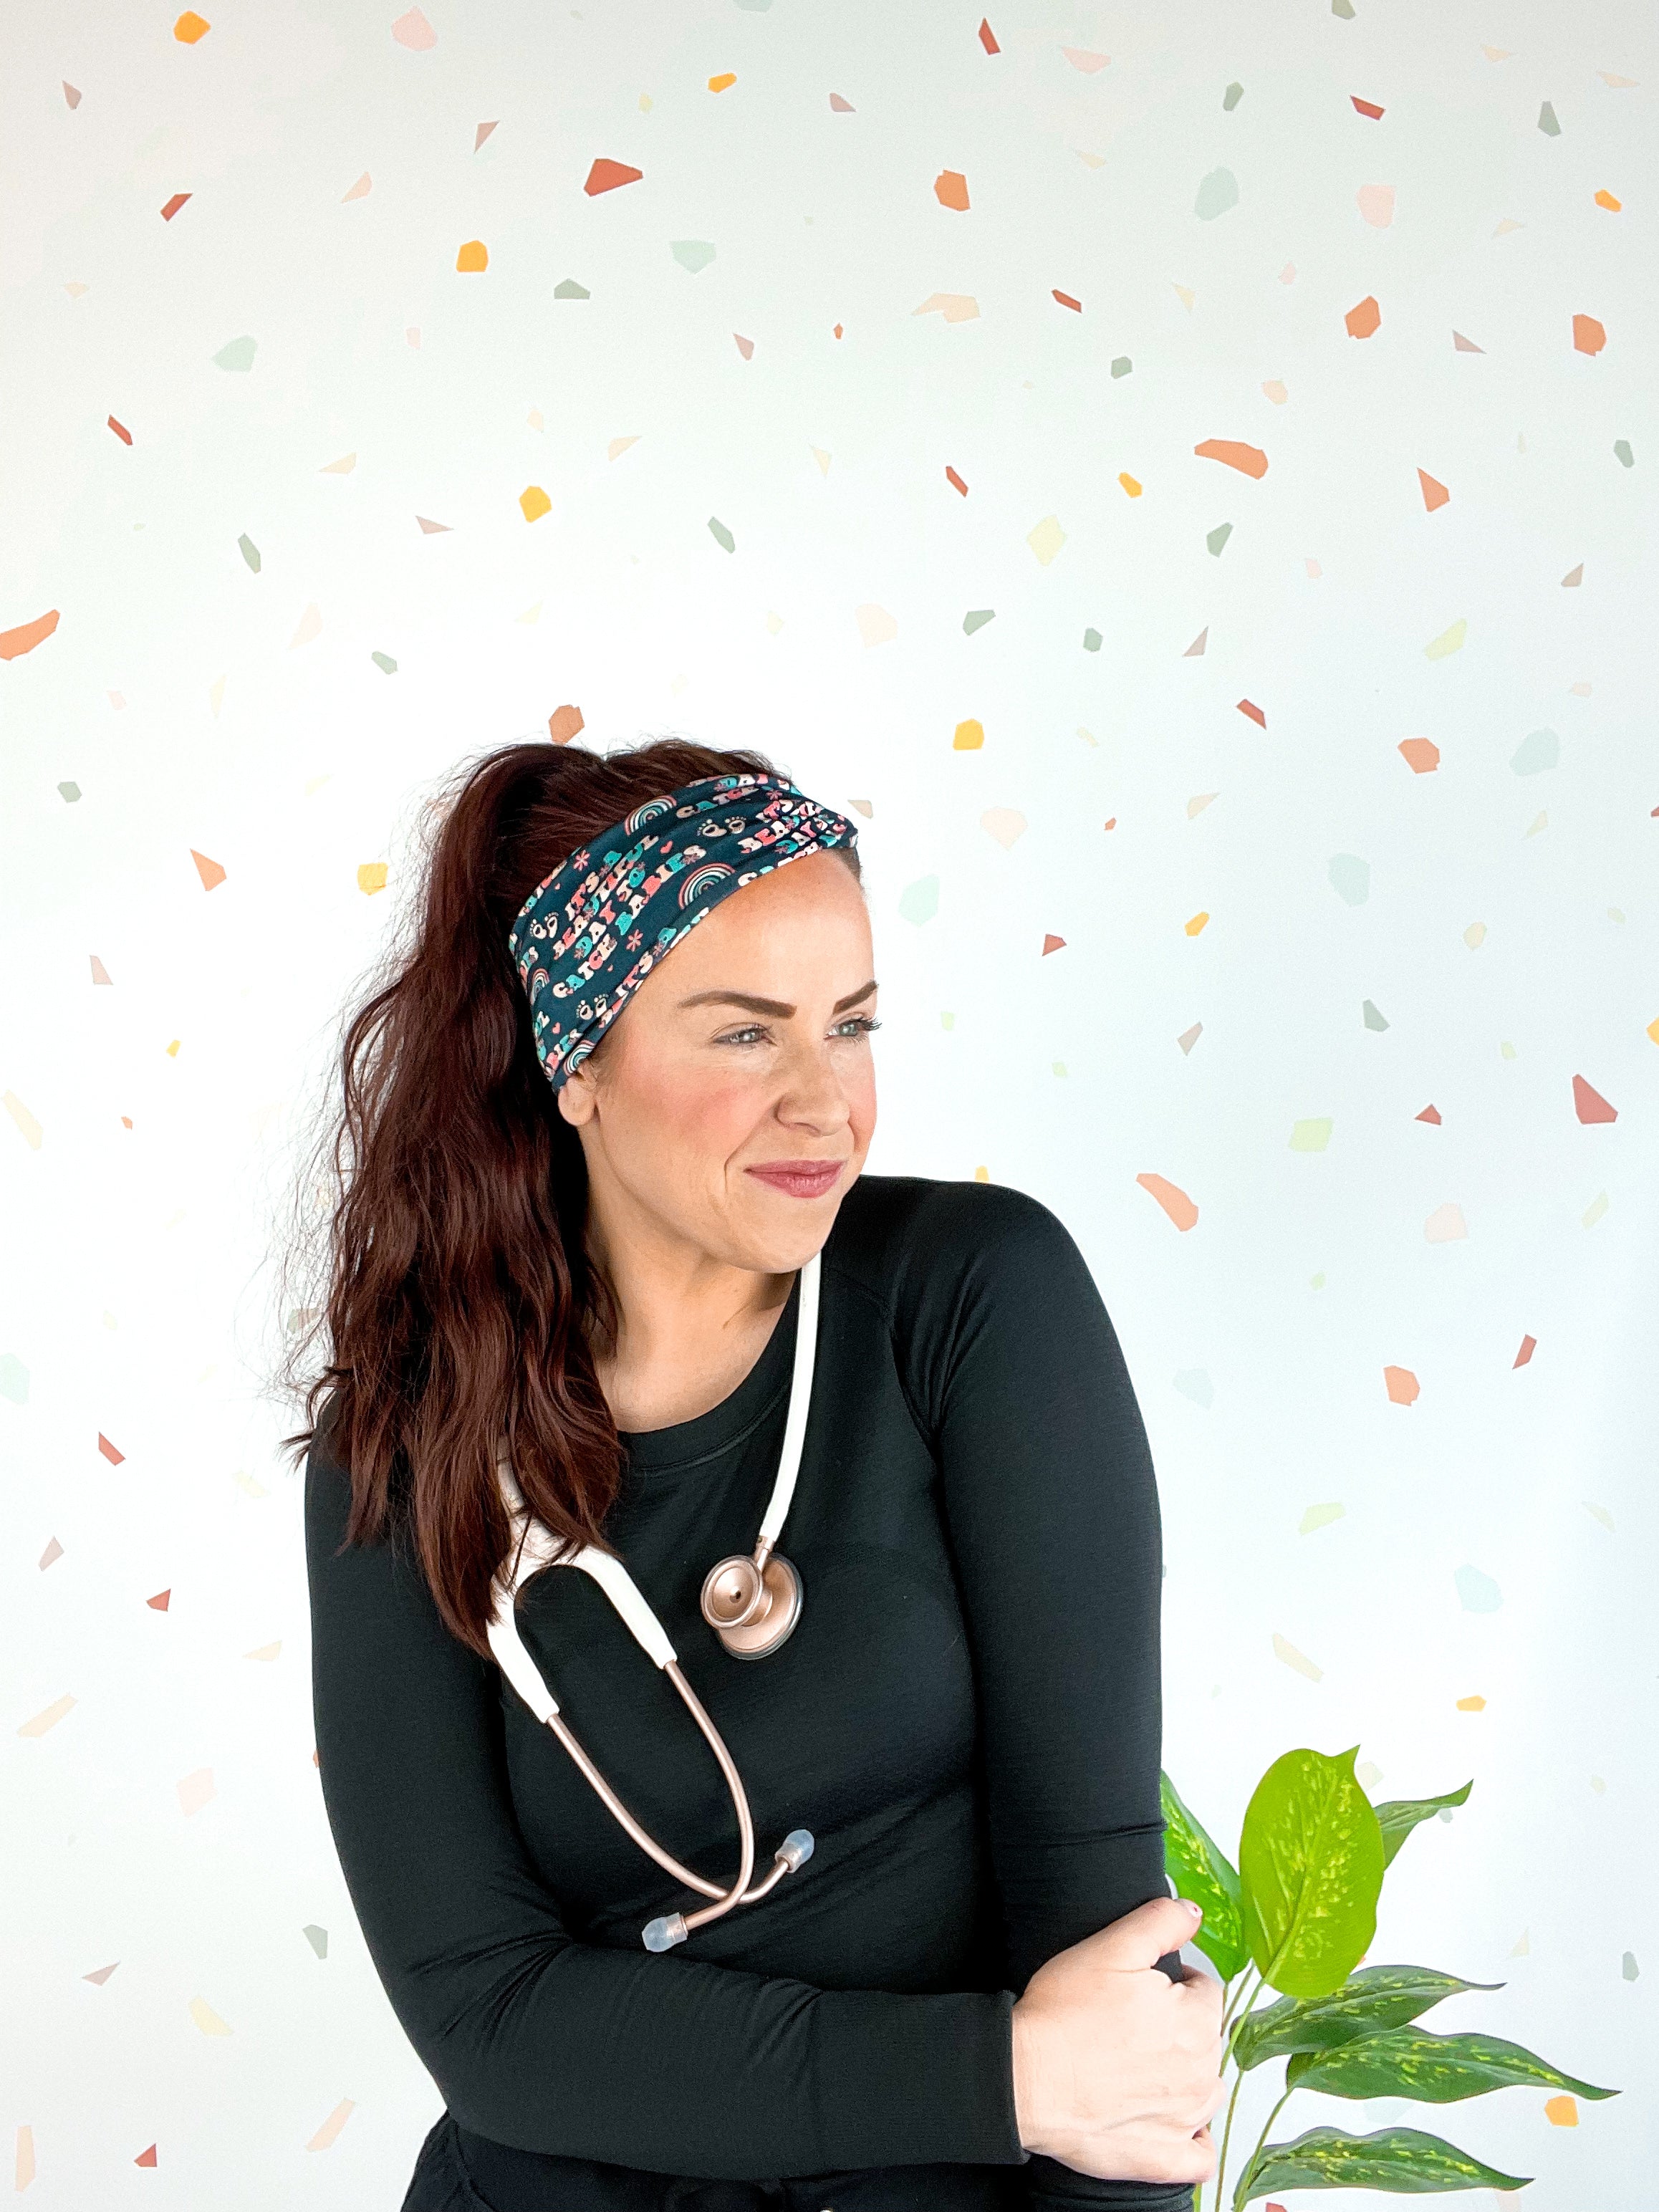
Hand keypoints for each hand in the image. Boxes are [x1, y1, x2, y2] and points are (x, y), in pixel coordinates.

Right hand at [1010, 1895, 1227, 2183]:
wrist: (1025, 2079)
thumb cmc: (1062, 2015)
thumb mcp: (1110, 1946)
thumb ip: (1160, 1922)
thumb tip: (1193, 1913)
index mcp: (1195, 2023)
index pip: (1207, 1992)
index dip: (1176, 1982)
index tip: (1144, 1987)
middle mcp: (1201, 2076)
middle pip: (1206, 2040)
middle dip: (1179, 2026)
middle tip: (1132, 2023)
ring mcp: (1184, 2122)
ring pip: (1206, 2092)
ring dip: (1187, 2077)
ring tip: (1142, 2065)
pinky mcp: (1163, 2158)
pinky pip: (1200, 2157)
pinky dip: (1193, 2141)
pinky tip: (1170, 2122)